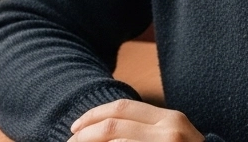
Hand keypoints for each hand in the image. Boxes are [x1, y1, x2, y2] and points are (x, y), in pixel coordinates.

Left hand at [68, 99, 204, 141]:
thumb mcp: (172, 139)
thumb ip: (146, 130)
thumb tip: (102, 129)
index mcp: (170, 119)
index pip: (122, 109)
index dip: (93, 116)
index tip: (75, 127)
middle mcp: (170, 131)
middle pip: (114, 125)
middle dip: (85, 134)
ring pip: (116, 141)